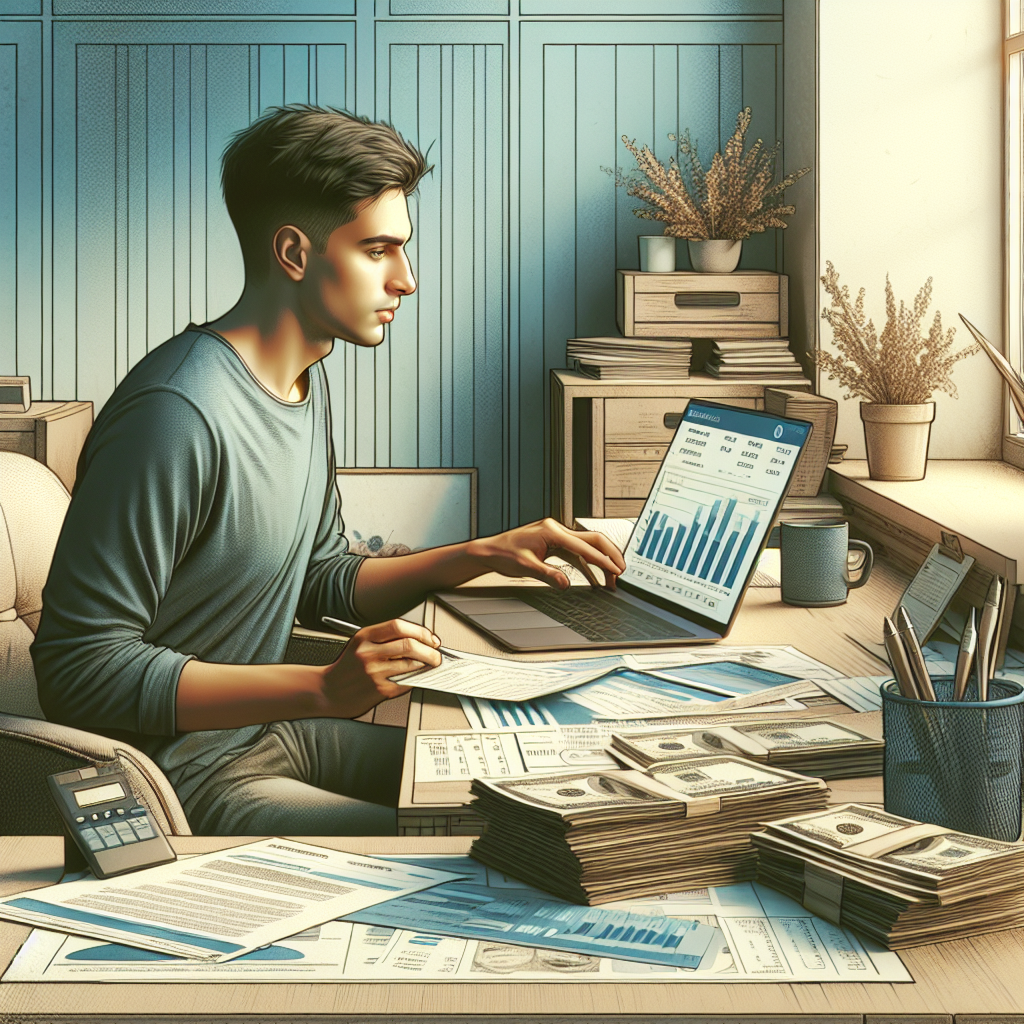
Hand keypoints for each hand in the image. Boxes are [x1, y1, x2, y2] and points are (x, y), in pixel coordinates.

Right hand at [320, 619, 442, 718]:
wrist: (328, 691)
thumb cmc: (348, 667)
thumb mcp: (360, 644)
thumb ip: (385, 638)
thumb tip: (419, 638)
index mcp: (364, 636)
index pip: (399, 626)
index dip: (420, 631)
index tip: (430, 638)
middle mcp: (368, 653)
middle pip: (409, 645)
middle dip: (430, 650)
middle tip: (436, 655)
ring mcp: (374, 672)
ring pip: (411, 664)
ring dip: (426, 665)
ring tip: (429, 665)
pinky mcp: (380, 690)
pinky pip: (406, 682)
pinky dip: (416, 679)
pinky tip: (417, 677)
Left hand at [465, 518, 625, 590]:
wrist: (490, 551)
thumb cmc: (503, 554)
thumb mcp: (525, 566)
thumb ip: (547, 574)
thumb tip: (566, 584)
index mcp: (552, 531)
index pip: (584, 546)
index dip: (602, 560)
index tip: (616, 571)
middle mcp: (557, 530)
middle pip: (593, 539)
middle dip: (610, 555)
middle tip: (622, 571)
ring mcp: (557, 537)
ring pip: (588, 547)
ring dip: (601, 562)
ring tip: (612, 579)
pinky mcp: (555, 545)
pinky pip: (578, 554)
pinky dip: (588, 566)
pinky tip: (595, 580)